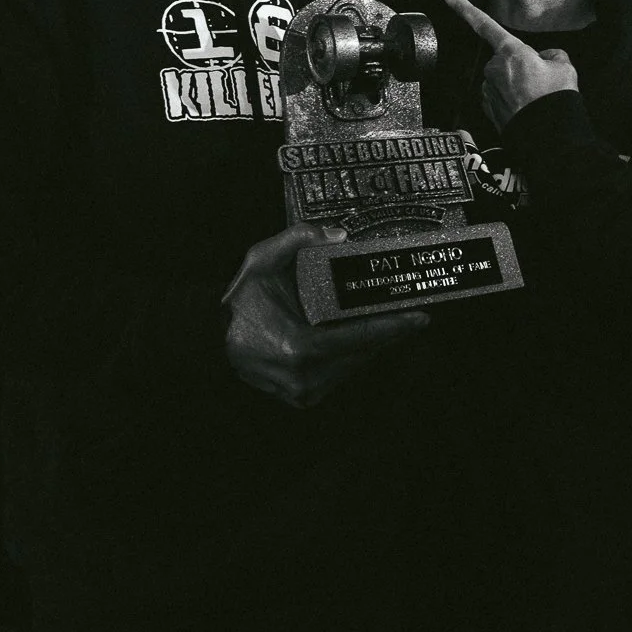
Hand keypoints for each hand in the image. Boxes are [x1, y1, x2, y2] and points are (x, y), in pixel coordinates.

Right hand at [223, 225, 429, 407]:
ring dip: (371, 345)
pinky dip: (352, 356)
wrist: (211, 338)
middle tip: (410, 315)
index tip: (419, 318)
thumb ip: (298, 238)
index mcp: (299, 348)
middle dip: (387, 334)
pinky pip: (340, 374)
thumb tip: (339, 234)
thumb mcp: (261, 260)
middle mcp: (305, 378)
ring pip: (353, 366)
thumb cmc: (239, 302)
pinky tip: (361, 338)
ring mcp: (304, 393)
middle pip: (362, 354)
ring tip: (389, 323)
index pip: (358, 339)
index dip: (392, 327)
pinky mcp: (303, 398)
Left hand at [446, 0, 580, 127]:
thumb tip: (545, 58)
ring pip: (503, 79)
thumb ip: (552, 55)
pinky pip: (500, 97)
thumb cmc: (555, 97)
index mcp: (511, 52)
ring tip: (536, 98)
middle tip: (541, 81)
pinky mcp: (488, 109)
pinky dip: (512, 100)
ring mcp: (489, 90)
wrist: (548, 136)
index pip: (484, 25)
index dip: (465, 10)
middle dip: (520, 66)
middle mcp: (494, 68)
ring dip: (516, 85)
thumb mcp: (564, 66)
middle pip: (505, 59)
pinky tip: (526, 108)